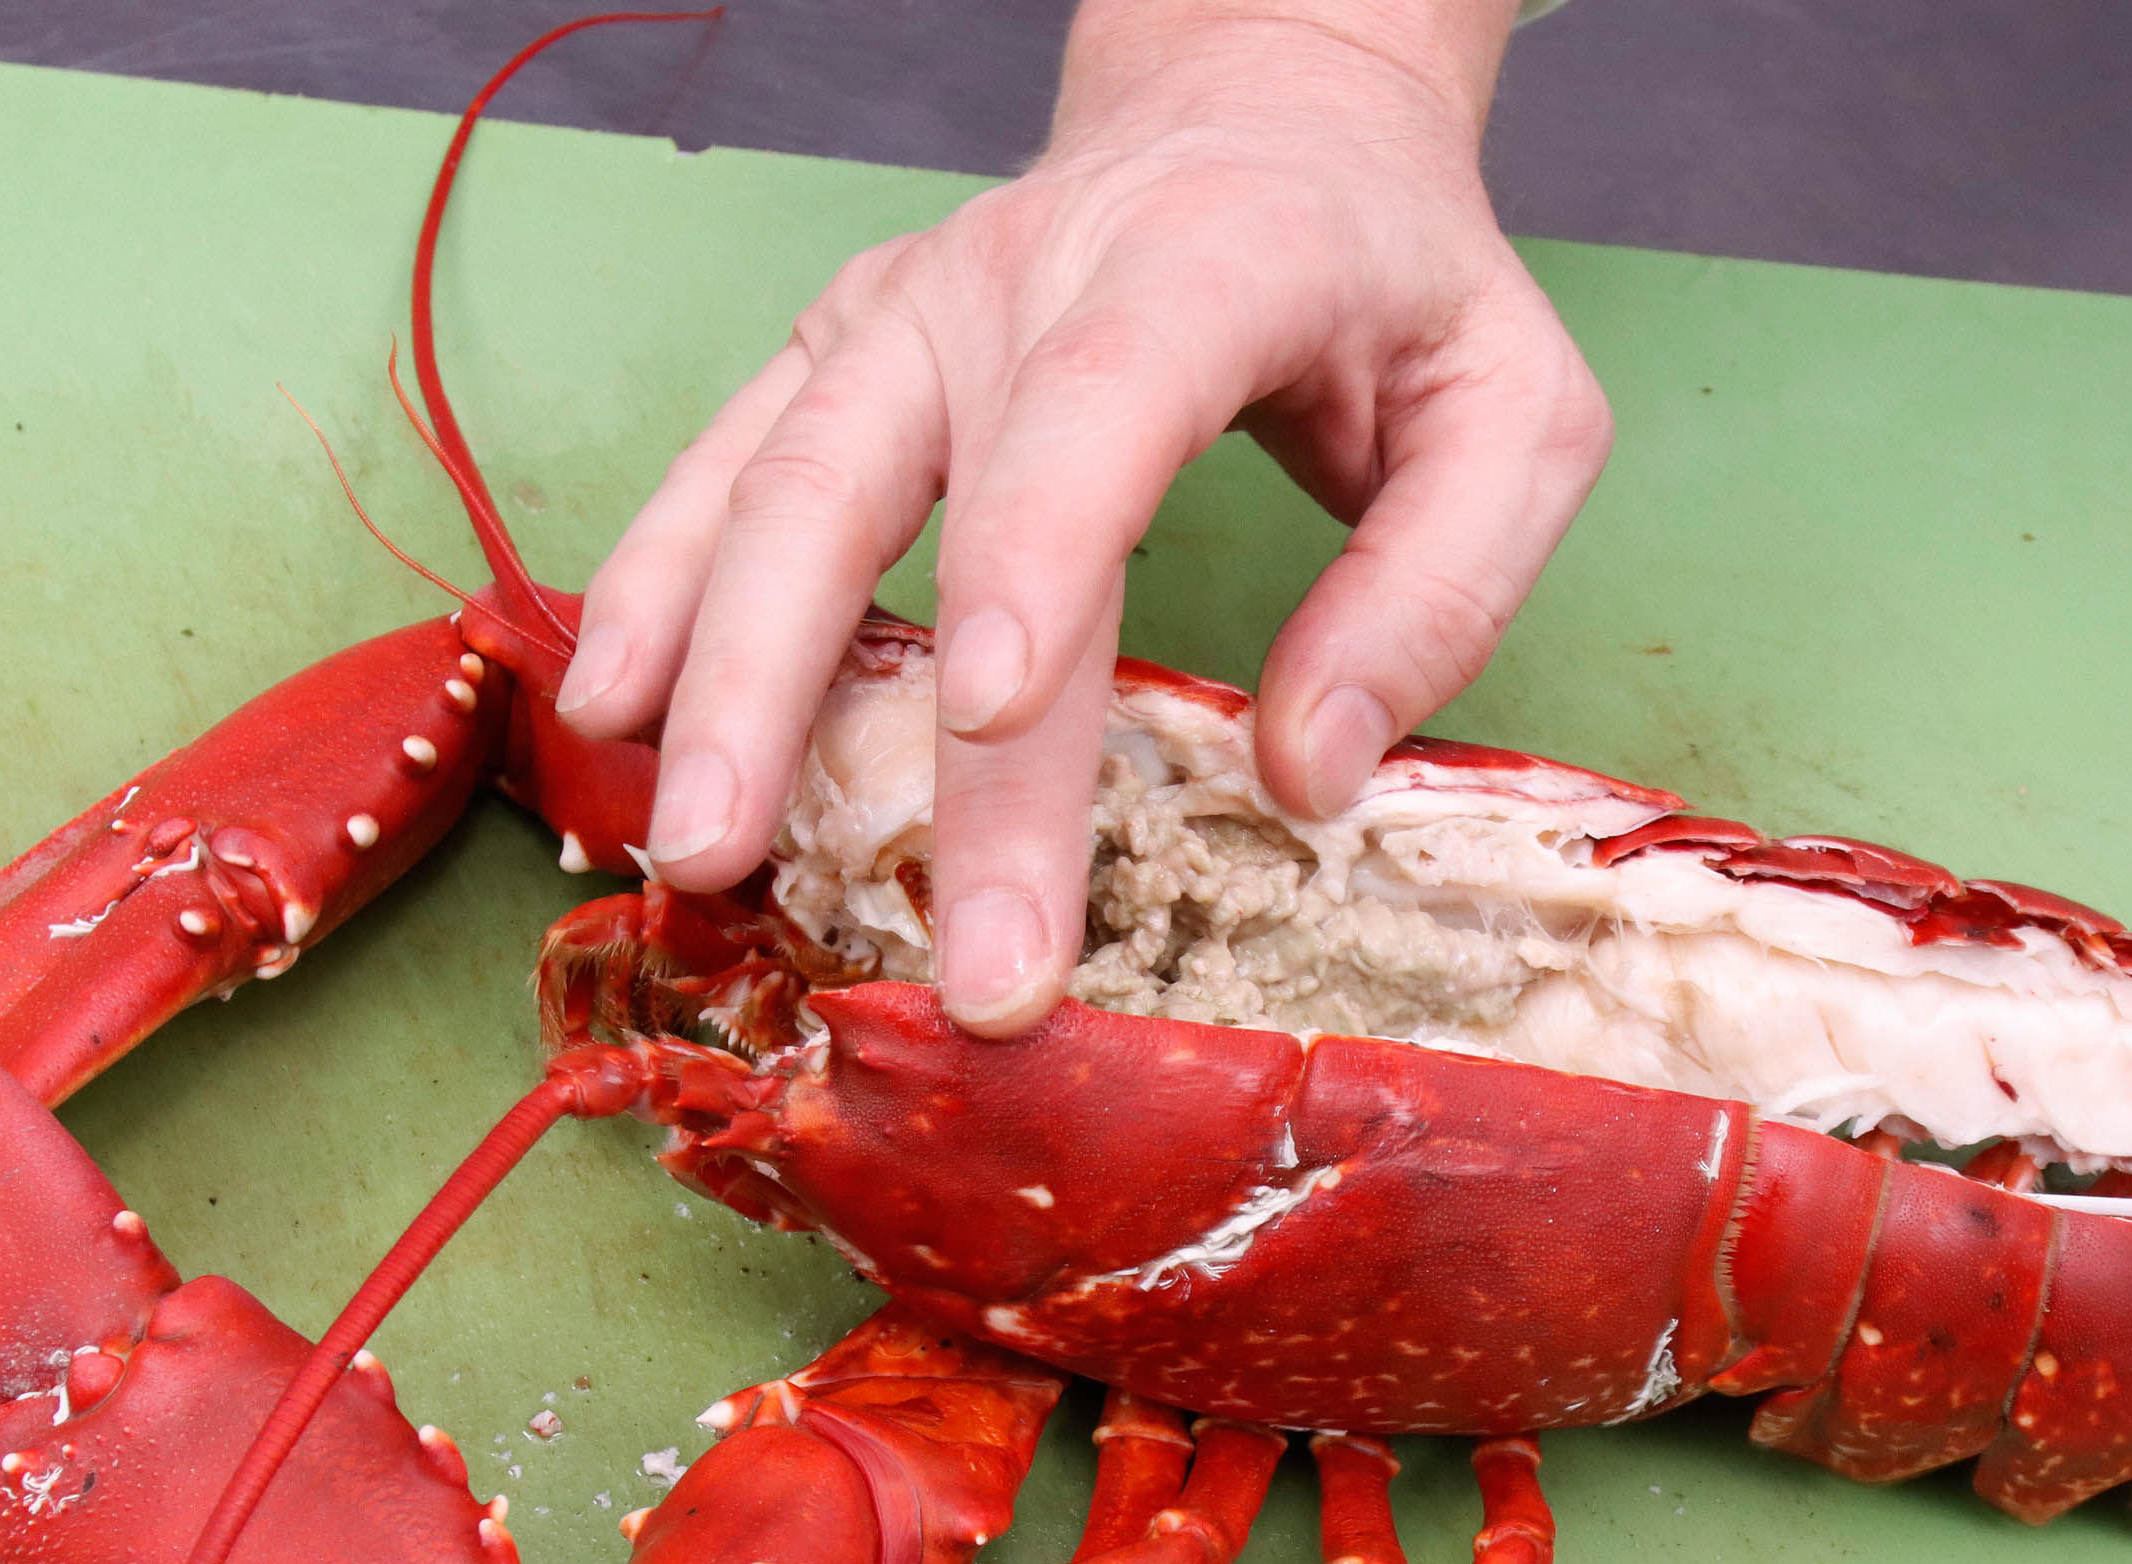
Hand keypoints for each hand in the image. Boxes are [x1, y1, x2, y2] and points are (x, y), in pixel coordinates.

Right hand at [555, 0, 1608, 1034]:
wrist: (1267, 110)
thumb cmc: (1401, 285)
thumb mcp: (1517, 417)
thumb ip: (1438, 593)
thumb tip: (1304, 778)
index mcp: (1208, 266)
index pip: (1103, 408)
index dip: (1035, 552)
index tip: (997, 708)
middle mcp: (1022, 276)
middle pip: (896, 490)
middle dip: (831, 704)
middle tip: (795, 885)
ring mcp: (907, 310)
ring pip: (776, 482)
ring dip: (714, 667)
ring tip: (685, 837)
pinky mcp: (843, 347)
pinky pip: (728, 467)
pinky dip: (663, 589)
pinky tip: (614, 707)